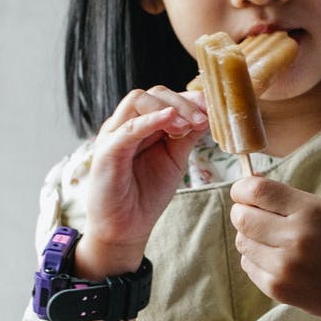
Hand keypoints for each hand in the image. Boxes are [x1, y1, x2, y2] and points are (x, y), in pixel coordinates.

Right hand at [79, 86, 208, 276]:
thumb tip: (208, 116)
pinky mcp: (107, 151)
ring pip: (138, 101)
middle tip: (203, 120)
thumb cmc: (148, 192)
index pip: (166, 97)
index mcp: (144, 124)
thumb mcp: (176, 159)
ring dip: (169, 109)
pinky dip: (150, 120)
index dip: (191, 99)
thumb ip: (187, 137)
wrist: (126, 227)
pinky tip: (171, 120)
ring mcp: (114, 135)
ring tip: (189, 126)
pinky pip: (128, 128)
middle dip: (184, 103)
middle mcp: (127, 124)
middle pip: (154, 94)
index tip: (213, 110)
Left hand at [230, 177, 320, 320]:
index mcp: (311, 211)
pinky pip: (248, 265)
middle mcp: (295, 238)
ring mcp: (284, 266)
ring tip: (273, 241)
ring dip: (250, 237)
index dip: (242, 189)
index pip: (258, 191)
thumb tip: (246, 189)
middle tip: (254, 215)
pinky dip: (257, 259)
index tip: (243, 192)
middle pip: (242, 217)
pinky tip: (279, 260)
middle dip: (243, 212)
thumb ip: (287, 200)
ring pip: (242, 242)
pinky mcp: (277, 288)